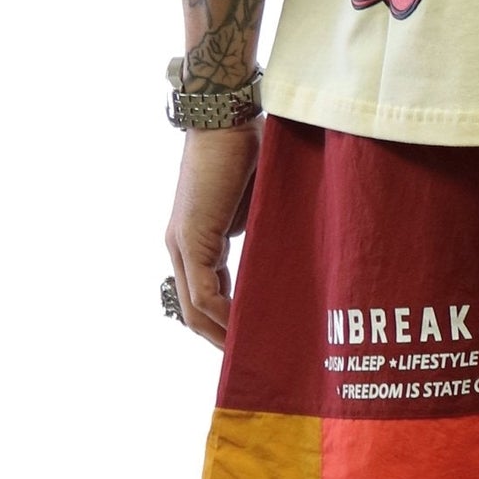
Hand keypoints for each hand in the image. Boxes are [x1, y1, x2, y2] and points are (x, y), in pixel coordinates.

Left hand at [164, 124, 261, 348]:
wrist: (228, 117)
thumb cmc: (250, 151)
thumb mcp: (260, 207)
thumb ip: (265, 237)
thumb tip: (296, 262)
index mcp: (198, 240)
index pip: (207, 296)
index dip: (227, 324)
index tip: (255, 342)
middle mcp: (182, 246)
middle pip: (194, 312)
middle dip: (222, 340)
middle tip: (254, 361)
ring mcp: (182, 243)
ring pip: (194, 309)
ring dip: (222, 334)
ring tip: (253, 354)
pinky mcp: (190, 238)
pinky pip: (202, 294)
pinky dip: (223, 316)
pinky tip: (246, 330)